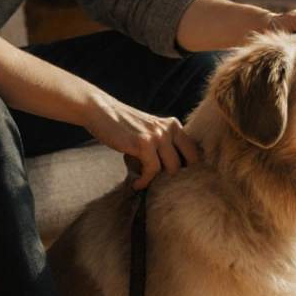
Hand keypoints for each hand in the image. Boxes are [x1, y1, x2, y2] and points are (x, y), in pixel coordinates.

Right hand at [83, 96, 200, 189]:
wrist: (100, 111)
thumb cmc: (123, 126)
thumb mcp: (150, 131)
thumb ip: (163, 145)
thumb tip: (172, 173)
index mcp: (174, 125)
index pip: (194, 152)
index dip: (188, 168)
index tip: (176, 178)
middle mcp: (169, 129)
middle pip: (187, 162)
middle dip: (173, 175)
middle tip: (159, 180)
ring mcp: (158, 136)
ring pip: (172, 168)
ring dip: (158, 179)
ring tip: (144, 181)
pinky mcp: (144, 144)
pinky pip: (152, 171)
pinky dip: (145, 181)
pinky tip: (137, 183)